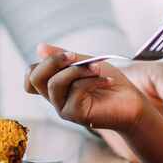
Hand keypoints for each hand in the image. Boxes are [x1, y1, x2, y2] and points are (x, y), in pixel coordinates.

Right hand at [26, 45, 147, 132]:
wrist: (131, 102)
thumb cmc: (109, 82)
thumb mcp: (87, 63)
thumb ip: (66, 57)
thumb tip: (39, 47)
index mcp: (55, 85)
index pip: (30, 77)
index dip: (42, 62)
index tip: (68, 55)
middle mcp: (56, 98)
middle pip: (34, 79)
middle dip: (52, 61)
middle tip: (73, 56)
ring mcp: (64, 108)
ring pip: (54, 85)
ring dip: (77, 71)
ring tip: (97, 68)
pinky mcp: (76, 115)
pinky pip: (75, 93)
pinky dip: (92, 81)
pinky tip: (107, 80)